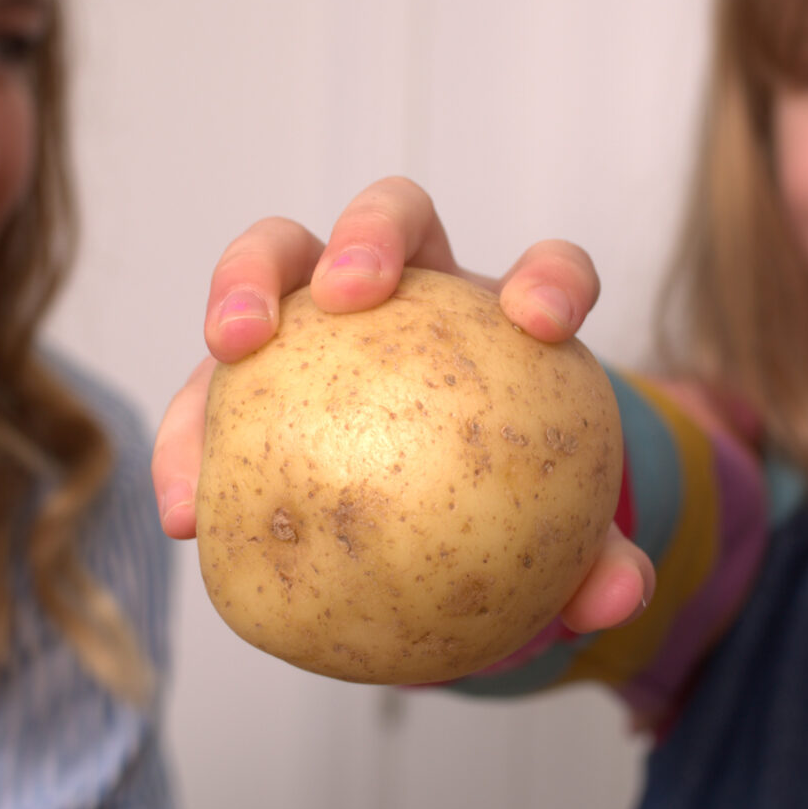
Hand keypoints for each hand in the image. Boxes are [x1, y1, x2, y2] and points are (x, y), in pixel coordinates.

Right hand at [151, 176, 653, 633]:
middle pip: (395, 213)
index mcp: (503, 322)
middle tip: (351, 294)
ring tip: (230, 346)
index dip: (552, 281)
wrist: (417, 538)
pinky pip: (206, 391)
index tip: (539, 321)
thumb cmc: (493, 524)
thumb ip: (590, 568)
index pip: (549, 274)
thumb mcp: (545, 554)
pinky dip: (190, 440)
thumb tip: (621, 595)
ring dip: (246, 281)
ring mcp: (316, 312)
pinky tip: (186, 512)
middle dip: (370, 234)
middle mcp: (413, 292)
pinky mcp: (247, 366)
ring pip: (278, 252)